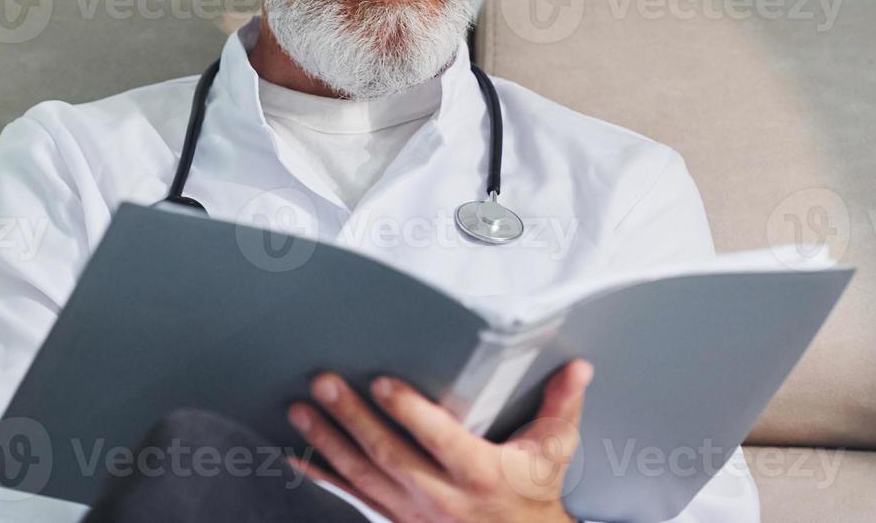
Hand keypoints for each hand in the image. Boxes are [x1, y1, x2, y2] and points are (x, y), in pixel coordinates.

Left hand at [286, 358, 591, 522]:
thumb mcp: (553, 451)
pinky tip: (297, 455)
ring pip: (363, 476)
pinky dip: (323, 477)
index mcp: (479, 472)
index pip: (440, 439)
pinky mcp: (396, 518)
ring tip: (301, 410)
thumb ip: (561, 405)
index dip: (410, 412)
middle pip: (389, 455)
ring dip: (329, 441)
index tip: (383, 382)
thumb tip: (578, 367)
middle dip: (353, 418)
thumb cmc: (531, 492)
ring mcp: (414, 511)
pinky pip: (354, 497)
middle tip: (325, 384)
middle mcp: (441, 495)